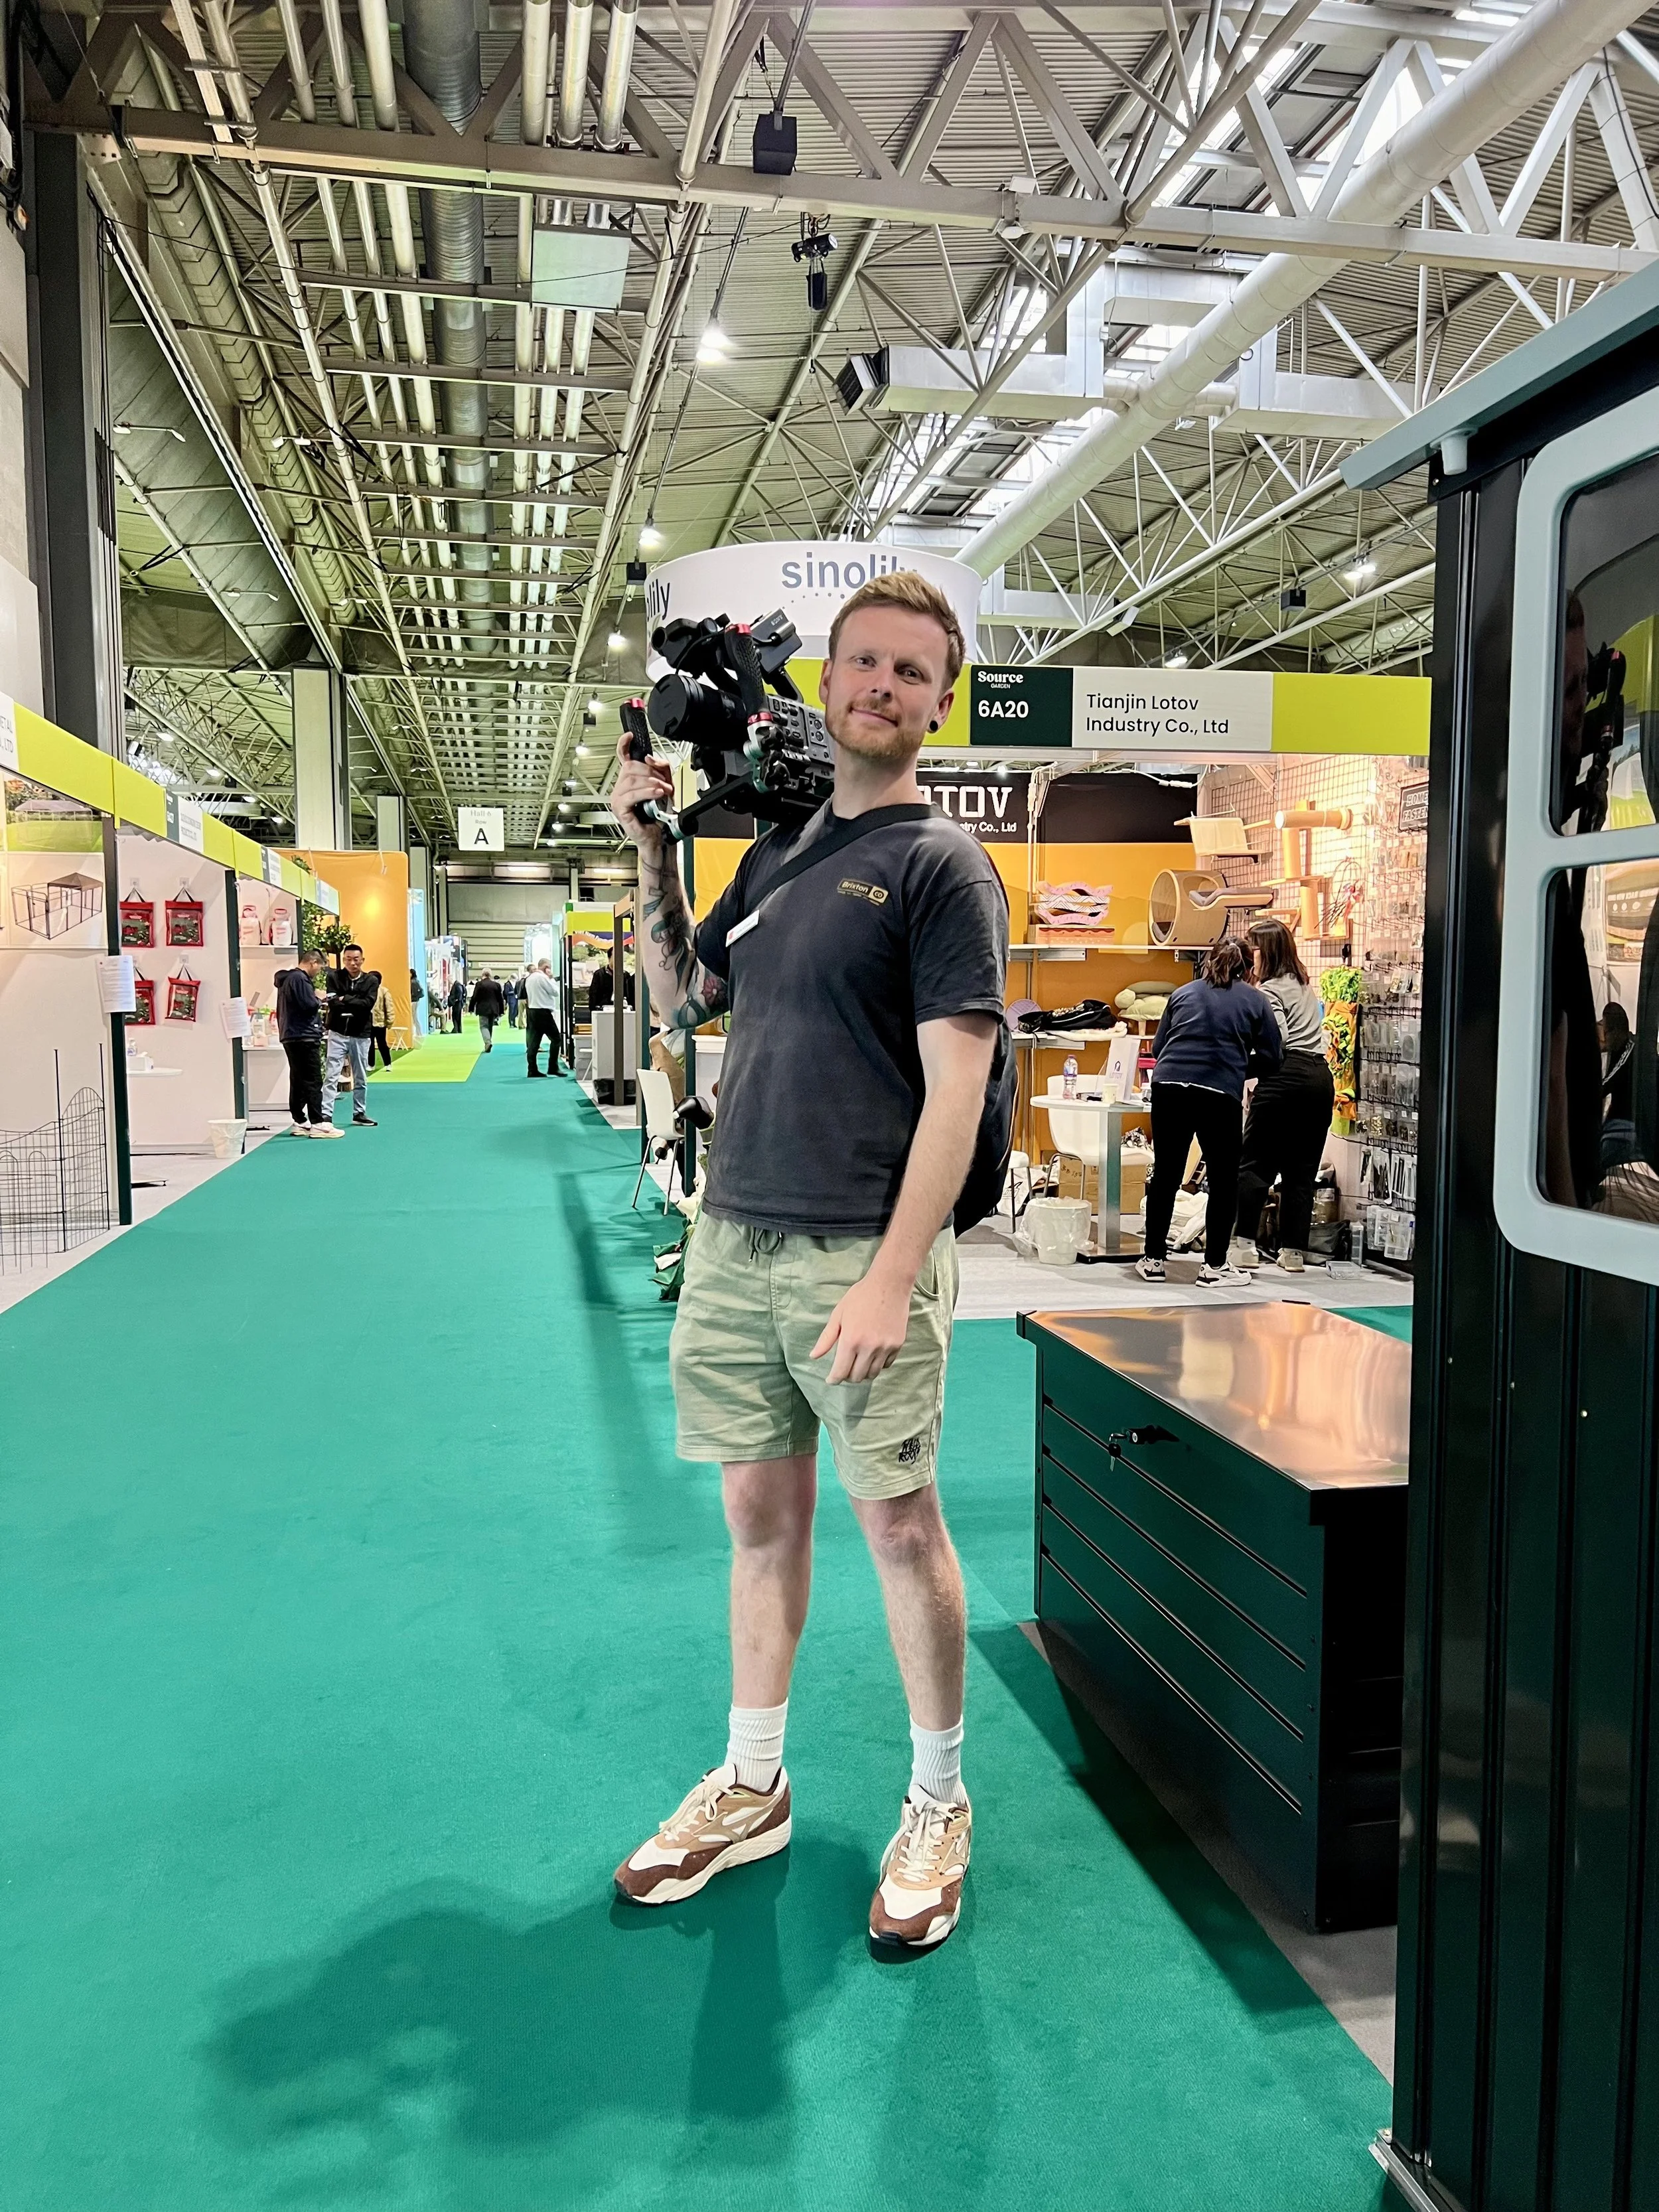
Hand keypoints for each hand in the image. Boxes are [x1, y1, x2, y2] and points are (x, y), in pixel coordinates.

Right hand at [611, 733, 673, 848]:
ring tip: (663, 791)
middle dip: (651, 772)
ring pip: (632, 779)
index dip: (624, 744)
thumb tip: (650, 758)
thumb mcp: (666, 786)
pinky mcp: (620, 809)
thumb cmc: (659, 816)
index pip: (623, 757)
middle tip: (665, 784)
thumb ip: (661, 769)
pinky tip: (656, 794)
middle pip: (631, 766)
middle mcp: (621, 787)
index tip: (629, 736)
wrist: (660, 837)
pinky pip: (631, 795)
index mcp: (630, 780)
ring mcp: (618, 797)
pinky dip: (646, 792)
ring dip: (652, 783)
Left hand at [810, 1266, 912, 1384]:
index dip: (834, 1379)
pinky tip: (872, 1355)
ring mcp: (885, 1347)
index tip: (831, 1380)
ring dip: (863, 1372)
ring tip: (858, 1364)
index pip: (841, 1371)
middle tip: (845, 1368)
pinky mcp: (898, 1345)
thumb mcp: (838, 1314)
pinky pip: (886, 1365)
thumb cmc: (861, 1296)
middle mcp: (868, 1347)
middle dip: (848, 1376)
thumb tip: (813, 1356)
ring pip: (872, 1373)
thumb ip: (826, 1338)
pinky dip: (878, 1364)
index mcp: (851, 1340)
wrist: (890, 1284)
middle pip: (856, 1376)